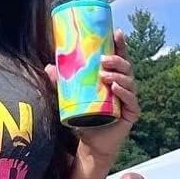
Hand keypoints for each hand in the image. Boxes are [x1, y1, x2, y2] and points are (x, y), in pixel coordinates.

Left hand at [46, 29, 138, 162]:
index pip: (118, 58)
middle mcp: (123, 87)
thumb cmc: (83, 120)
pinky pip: (131, 101)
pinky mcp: (131, 114)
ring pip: (129, 82)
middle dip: (117, 60)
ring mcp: (128, 100)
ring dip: (118, 75)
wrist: (90, 146)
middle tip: (103, 60)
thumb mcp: (70, 99)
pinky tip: (116, 87)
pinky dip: (124, 92)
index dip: (120, 45)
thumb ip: (61, 84)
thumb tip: (48, 67)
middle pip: (126, 67)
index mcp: (112, 79)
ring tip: (105, 75)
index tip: (116, 32)